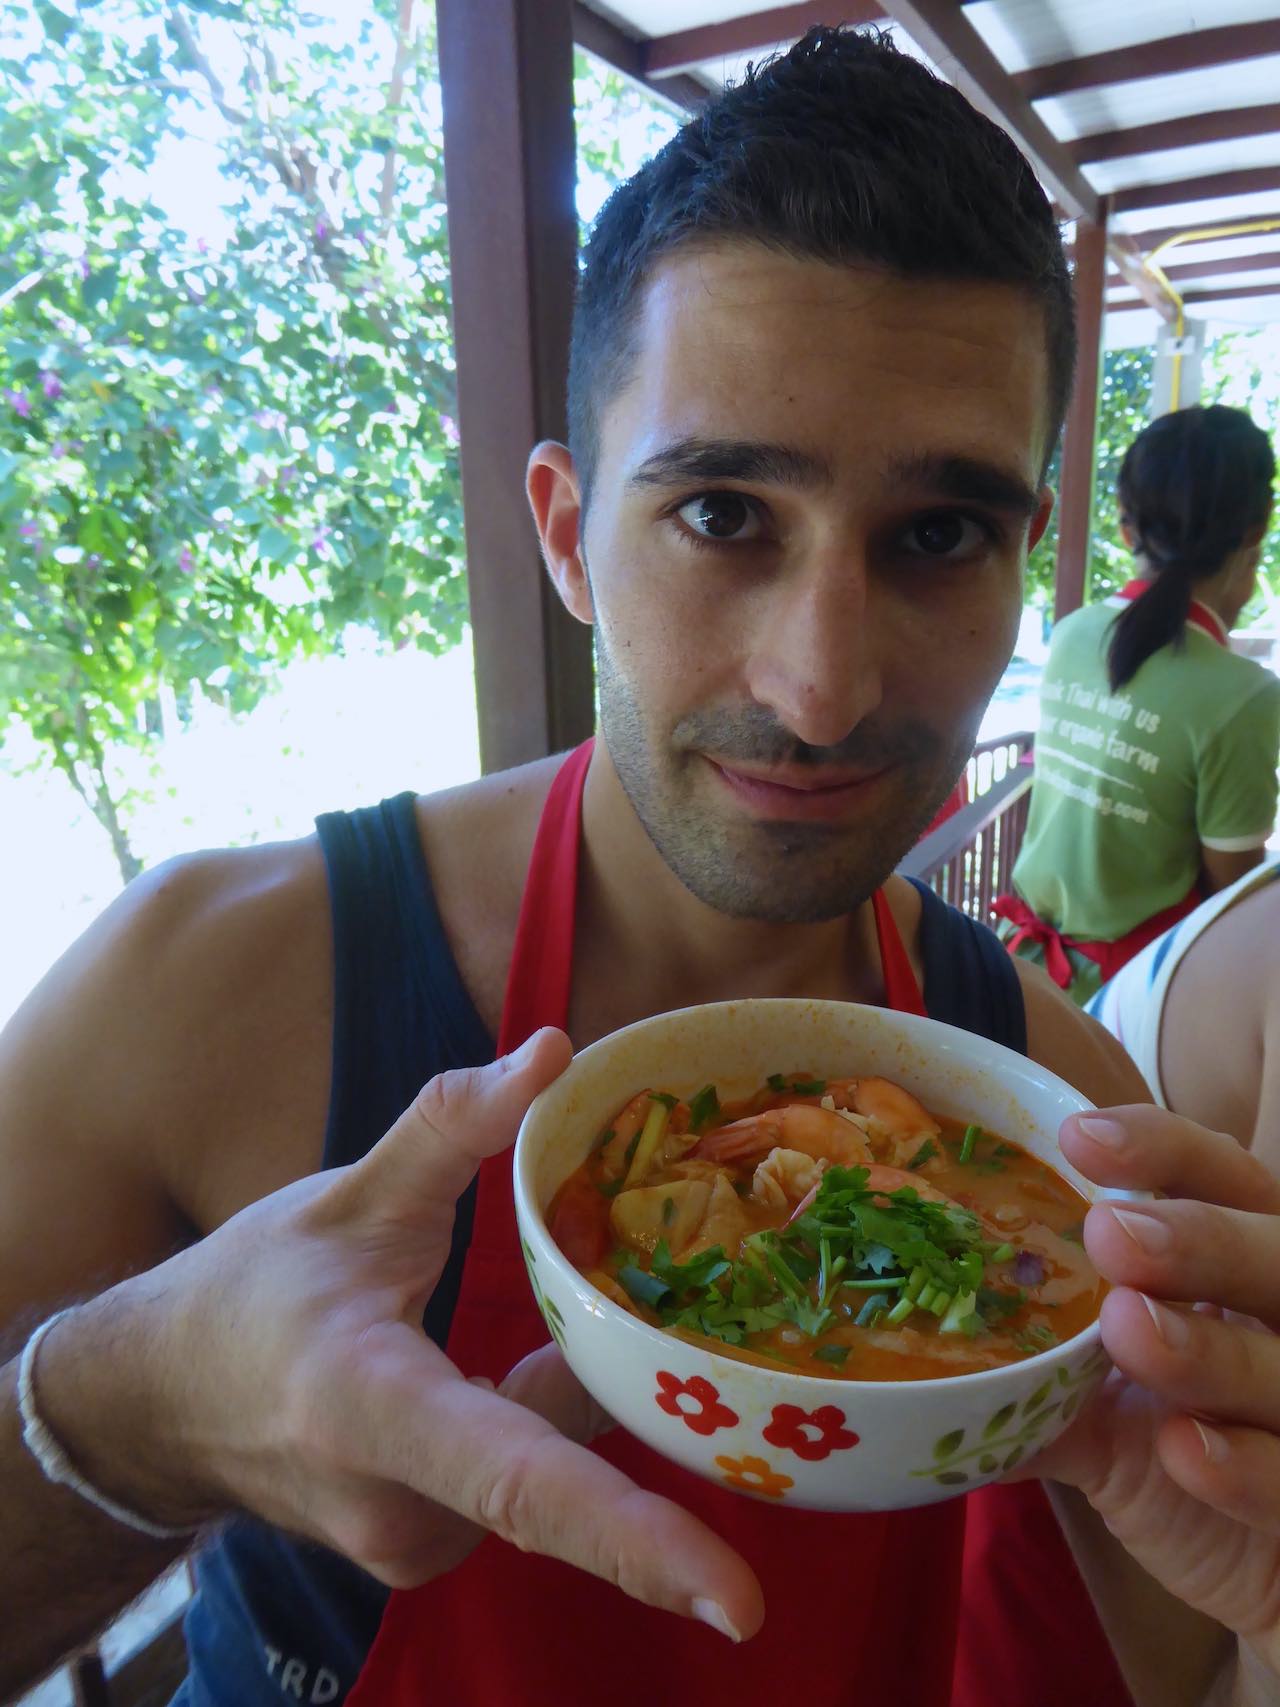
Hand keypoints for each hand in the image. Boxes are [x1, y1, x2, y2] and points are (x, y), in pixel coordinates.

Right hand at [37, 1029, 761, 1639]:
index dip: (634, 1538)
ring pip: (548, 1460)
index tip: (737, 1602)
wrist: (156, 1401)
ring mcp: (409, 1543)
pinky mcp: (420, 1550)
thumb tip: (557, 1051)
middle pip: (562, 1460)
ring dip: (566, 1391)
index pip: (519, 1478)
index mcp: (370, 1409)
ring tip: (534, 1324)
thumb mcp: (349, 1194)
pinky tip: (502, 1365)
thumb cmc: (249, 1291)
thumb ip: (455, 1126)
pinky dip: (536, 1421)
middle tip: (687, 1349)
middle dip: (625, 1393)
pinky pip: (521, 1479)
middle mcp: (397, 1506)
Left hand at [1026, 1106, 1279, 1673]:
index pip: (1218, 1174)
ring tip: (1129, 1328)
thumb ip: (1028, 1372)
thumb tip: (902, 1359)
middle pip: (1270, 1251)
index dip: (1161, 1148)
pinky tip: (1184, 1450)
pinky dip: (1243, 1463)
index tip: (1079, 1140)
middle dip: (1195, 1237)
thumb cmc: (1178, 1449)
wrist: (1254, 1564)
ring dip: (1207, 1346)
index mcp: (1235, 1261)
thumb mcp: (1097, 1402)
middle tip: (1109, 1235)